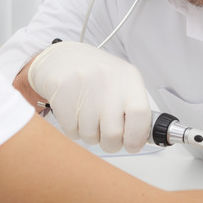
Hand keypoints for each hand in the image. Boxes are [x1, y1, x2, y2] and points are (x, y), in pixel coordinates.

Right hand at [27, 41, 150, 153]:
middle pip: (113, 133)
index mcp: (129, 77)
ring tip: (88, 118)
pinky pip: (71, 130)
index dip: (137, 137)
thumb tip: (140, 139)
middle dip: (111, 143)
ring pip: (90, 135)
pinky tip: (75, 113)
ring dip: (91, 135)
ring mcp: (84, 84)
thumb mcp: (121, 83)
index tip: (132, 145)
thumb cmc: (95, 74)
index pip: (140, 114)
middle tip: (107, 137)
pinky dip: (74, 130)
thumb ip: (133, 109)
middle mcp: (108, 79)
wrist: (61, 57)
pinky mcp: (62, 91)